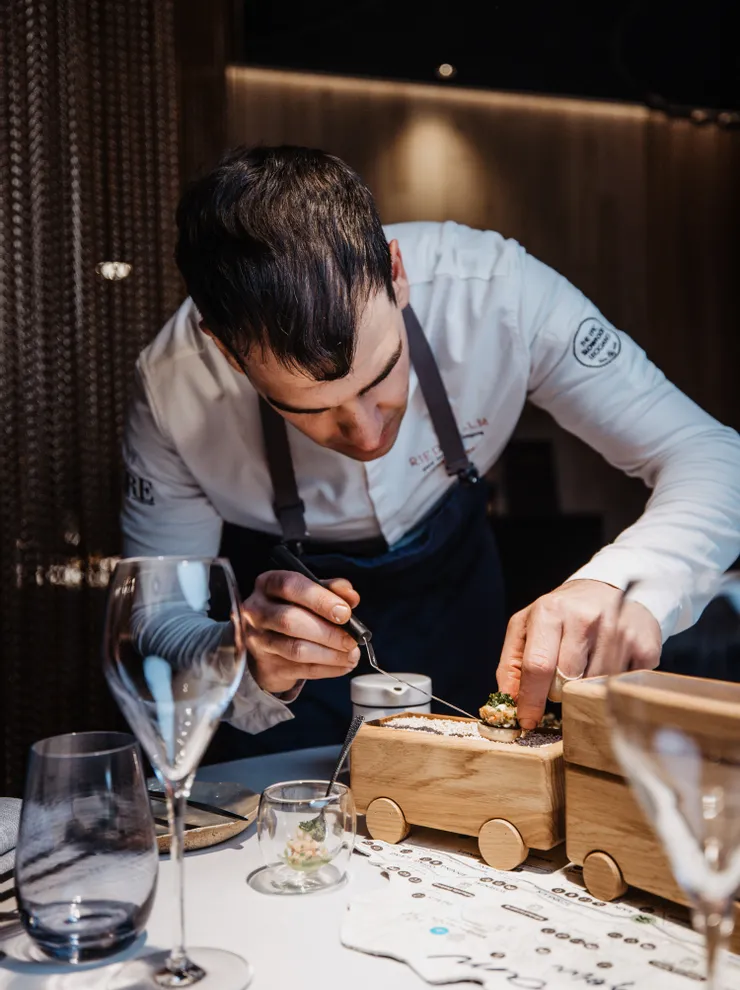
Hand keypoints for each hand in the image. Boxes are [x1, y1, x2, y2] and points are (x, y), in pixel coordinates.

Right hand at [242, 570, 361, 693]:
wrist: (270, 642)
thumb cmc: (294, 609)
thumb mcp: (311, 593)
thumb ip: (332, 590)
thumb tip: (351, 597)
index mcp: (268, 584)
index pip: (290, 586)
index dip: (320, 599)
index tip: (345, 612)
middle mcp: (257, 611)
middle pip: (291, 621)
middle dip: (328, 632)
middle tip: (352, 639)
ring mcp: (258, 640)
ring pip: (296, 649)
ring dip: (330, 654)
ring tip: (352, 654)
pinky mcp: (267, 666)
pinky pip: (301, 669)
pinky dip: (328, 668)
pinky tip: (343, 665)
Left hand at [495, 579, 661, 729]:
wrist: (608, 590)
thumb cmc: (562, 614)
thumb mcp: (527, 627)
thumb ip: (512, 664)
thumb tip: (509, 702)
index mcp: (550, 611)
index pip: (538, 666)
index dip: (531, 700)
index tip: (528, 721)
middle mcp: (585, 616)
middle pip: (567, 681)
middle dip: (559, 690)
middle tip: (562, 677)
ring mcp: (618, 629)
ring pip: (594, 686)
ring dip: (586, 686)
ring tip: (586, 665)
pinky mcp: (644, 644)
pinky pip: (621, 684)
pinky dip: (612, 683)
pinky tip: (610, 662)